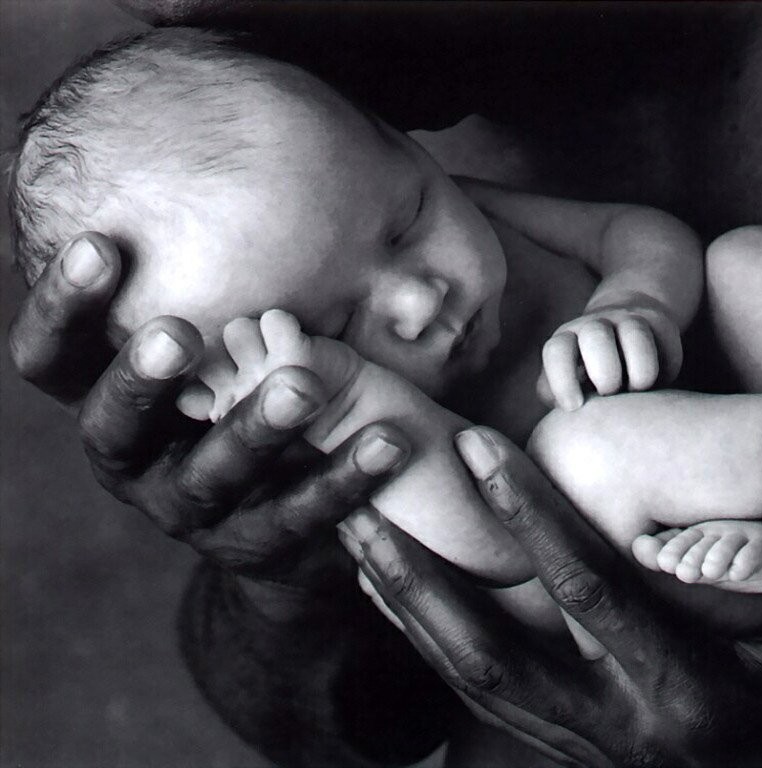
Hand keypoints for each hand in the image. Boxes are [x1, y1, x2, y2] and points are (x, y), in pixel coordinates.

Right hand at [9, 233, 409, 601]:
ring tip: (304, 384)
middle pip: (114, 425)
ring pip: (212, 475)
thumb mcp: (215, 350)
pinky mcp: (258, 546)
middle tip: (178, 332)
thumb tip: (240, 154)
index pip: (52, 360)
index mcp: (108, 402)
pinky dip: (342, 478)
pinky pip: (299, 516)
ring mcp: (192, 512)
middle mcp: (133, 461)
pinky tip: (386, 440)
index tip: (103, 243)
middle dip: (143, 378)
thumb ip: (211, 288)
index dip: (63, 307)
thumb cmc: (237, 397)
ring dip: (254, 429)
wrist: (275, 519)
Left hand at [340, 412, 761, 766]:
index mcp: (695, 695)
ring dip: (410, 610)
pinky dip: (435, 645)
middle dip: (420, 577)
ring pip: (474, 684)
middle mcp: (624, 732)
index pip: (593, 594)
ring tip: (357, 541)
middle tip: (360, 504)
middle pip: (492, 655)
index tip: (480, 444)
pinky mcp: (580, 748)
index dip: (534, 517)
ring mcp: (593, 749)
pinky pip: (488, 699)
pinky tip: (404, 598)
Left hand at [537, 295, 682, 409]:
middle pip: (596, 338)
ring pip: (635, 335)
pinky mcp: (659, 323)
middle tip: (611, 394)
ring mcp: (628, 320)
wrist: (625, 328)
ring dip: (639, 372)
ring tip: (638, 389)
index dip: (563, 380)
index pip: (557, 352)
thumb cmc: (590, 374)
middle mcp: (595, 326)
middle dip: (606, 374)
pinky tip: (659, 381)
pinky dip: (665, 370)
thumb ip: (559, 396)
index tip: (574, 407)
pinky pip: (665, 346)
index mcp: (567, 340)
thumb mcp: (570, 383)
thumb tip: (559, 415)